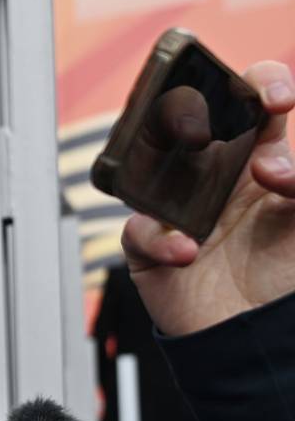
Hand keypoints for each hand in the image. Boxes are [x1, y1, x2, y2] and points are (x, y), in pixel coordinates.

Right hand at [122, 60, 294, 337]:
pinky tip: (187, 252)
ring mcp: (177, 209)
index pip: (253, 103)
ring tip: (192, 197)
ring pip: (150, 167)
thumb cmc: (284, 275)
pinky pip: (140, 230)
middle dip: (192, 112)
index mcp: (258, 157)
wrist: (255, 335)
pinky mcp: (149, 246)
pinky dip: (160, 239)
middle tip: (207, 130)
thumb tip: (269, 165)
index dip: (261, 86)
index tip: (276, 101)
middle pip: (190, 120)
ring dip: (162, 173)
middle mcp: (214, 176)